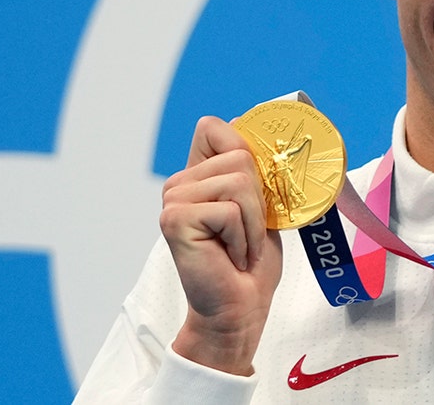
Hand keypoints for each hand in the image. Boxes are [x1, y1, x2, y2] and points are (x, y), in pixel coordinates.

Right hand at [159, 115, 281, 374]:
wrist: (240, 306)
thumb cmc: (251, 259)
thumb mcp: (261, 204)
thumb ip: (252, 170)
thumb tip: (254, 127)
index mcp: (198, 175)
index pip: (213, 127)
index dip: (243, 148)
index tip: (256, 189)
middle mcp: (179, 183)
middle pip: (239, 156)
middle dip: (259, 199)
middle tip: (247, 233)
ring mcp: (173, 200)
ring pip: (238, 181)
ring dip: (253, 221)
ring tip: (240, 245)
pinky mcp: (175, 220)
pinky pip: (230, 209)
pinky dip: (242, 237)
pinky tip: (230, 256)